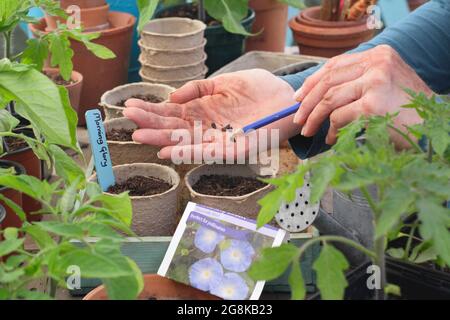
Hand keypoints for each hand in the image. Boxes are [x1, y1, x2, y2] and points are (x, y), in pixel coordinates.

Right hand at [123, 69, 298, 159]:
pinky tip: (170, 152)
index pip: (172, 112)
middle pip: (174, 128)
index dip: (151, 110)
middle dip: (150, 125)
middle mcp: (207, 127)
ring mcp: (219, 139)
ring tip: (140, 137)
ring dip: (162, 141)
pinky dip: (189, 153)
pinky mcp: (234, 150)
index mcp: (203, 110)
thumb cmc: (257, 88)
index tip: (130, 107)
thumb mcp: (223, 82)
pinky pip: (209, 153)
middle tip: (127, 122)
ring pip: (186, 142)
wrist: (286, 97)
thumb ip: (198, 88)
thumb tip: (172, 97)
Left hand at [292, 45, 432, 147]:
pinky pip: (339, 117)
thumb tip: (319, 94)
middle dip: (307, 102)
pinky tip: (332, 138)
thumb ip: (358, 83)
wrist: (435, 128)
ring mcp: (375, 82)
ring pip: (329, 99)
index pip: (335, 64)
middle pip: (328, 80)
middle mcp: (377, 63)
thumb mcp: (385, 86)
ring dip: (314, 118)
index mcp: (379, 55)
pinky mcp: (373, 104)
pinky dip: (331, 130)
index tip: (298, 98)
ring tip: (308, 131)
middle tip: (298, 119)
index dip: (312, 82)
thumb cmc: (407, 112)